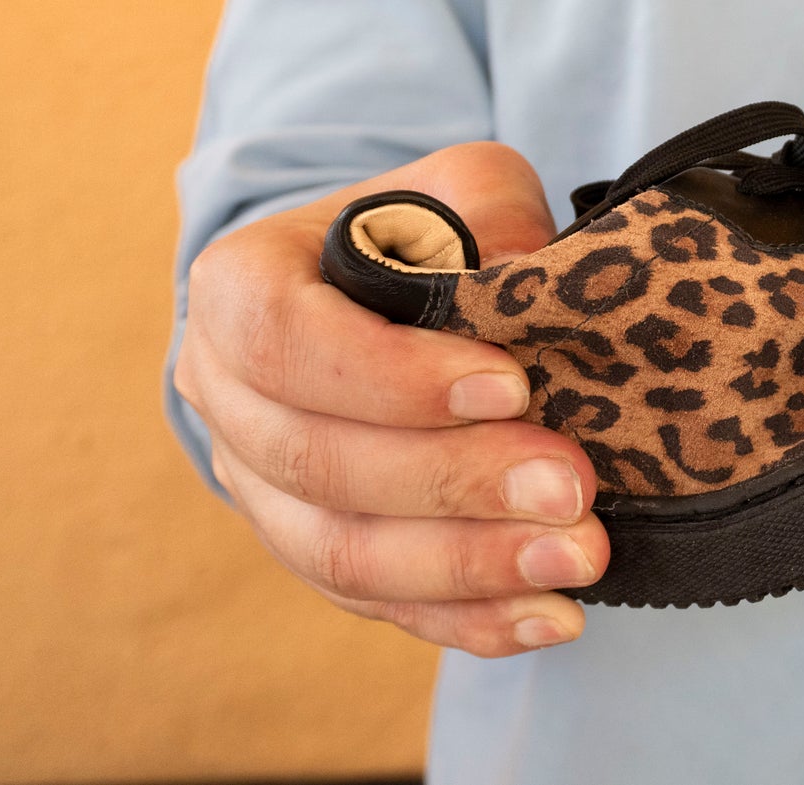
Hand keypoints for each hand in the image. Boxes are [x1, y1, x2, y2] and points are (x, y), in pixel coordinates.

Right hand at [173, 142, 609, 655]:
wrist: (393, 287)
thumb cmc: (427, 227)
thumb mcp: (463, 186)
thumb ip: (489, 213)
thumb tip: (520, 274)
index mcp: (239, 287)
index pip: (286, 340)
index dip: (392, 375)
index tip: (510, 383)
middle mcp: (226, 397)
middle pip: (317, 462)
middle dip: (454, 482)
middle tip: (571, 485)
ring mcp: (258, 489)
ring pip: (341, 553)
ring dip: (468, 565)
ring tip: (577, 558)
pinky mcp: (315, 552)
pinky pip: (379, 604)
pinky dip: (467, 619)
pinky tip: (550, 616)